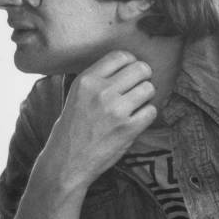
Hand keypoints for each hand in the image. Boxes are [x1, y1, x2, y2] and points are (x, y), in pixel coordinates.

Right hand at [37, 50, 156, 191]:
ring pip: (149, 88)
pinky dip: (147, 115)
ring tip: (136, 105)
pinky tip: (136, 120)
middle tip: (138, 88)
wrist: (66, 162)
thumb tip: (128, 63)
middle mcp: (101, 91)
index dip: (131, 62)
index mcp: (86, 80)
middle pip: (141, 69)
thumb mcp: (76, 94)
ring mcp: (116, 110)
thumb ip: (98, 78)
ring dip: (147, 97)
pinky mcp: (128, 129)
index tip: (130, 73)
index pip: (121, 55)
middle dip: (143, 77)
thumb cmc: (73, 128)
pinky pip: (152, 111)